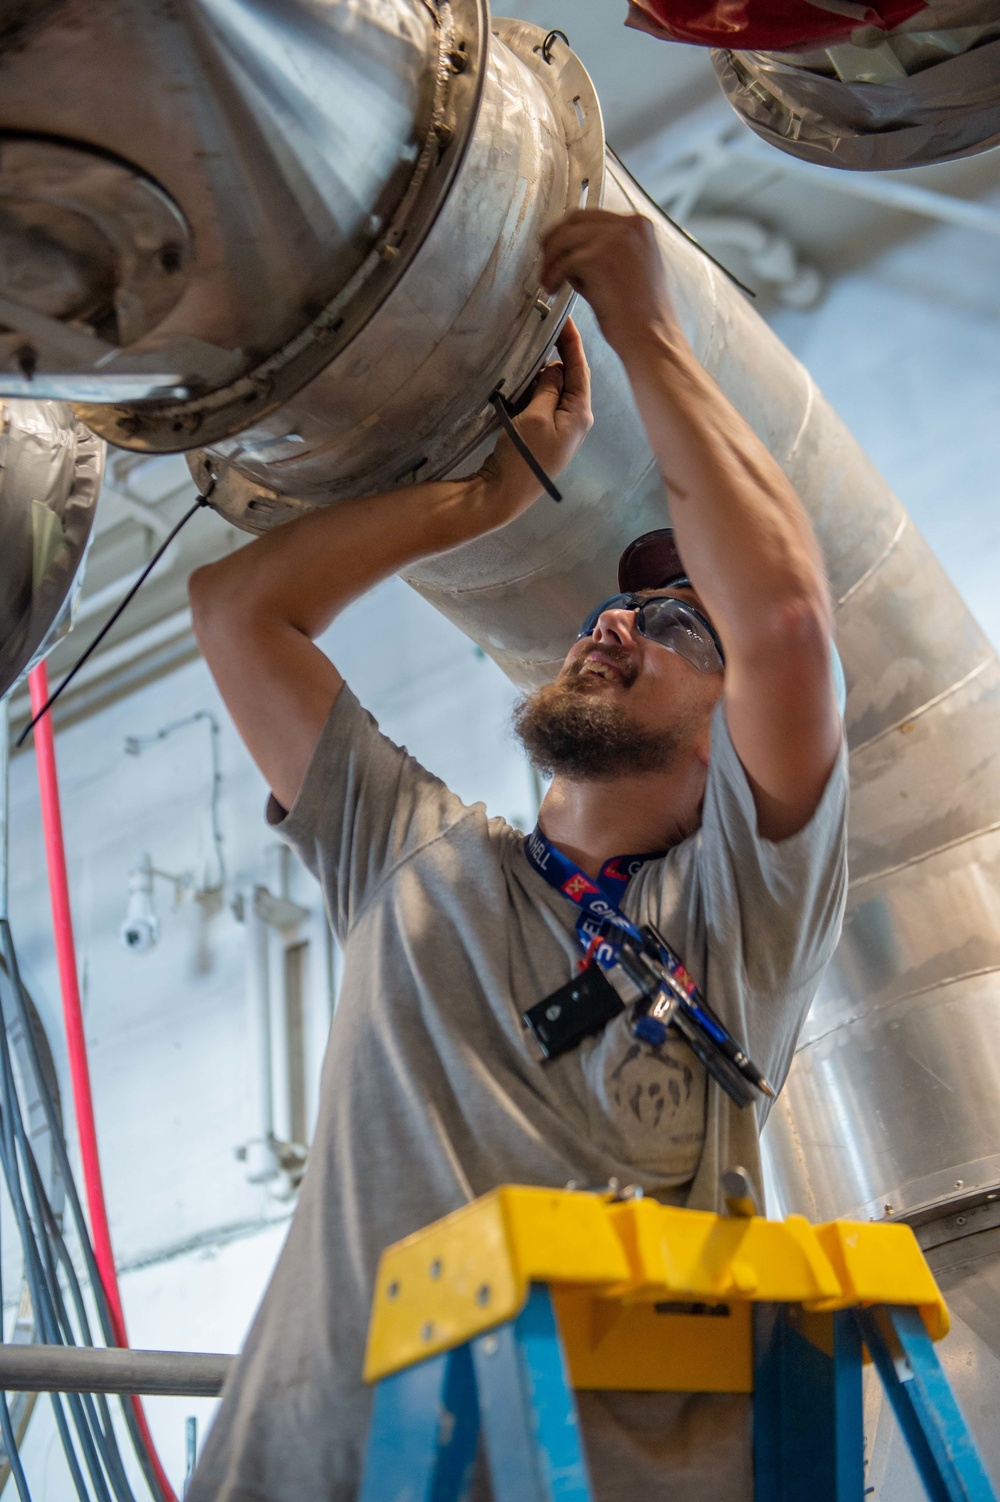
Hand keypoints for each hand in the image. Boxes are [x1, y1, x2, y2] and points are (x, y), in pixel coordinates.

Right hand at [482, 317, 592, 516]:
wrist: (504, 493)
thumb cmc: (523, 455)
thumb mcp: (536, 416)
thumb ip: (549, 388)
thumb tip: (555, 369)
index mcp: (580, 414)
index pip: (580, 369)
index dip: (572, 343)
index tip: (564, 318)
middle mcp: (576, 421)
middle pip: (571, 378)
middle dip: (559, 354)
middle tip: (544, 329)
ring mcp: (561, 430)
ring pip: (556, 390)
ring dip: (544, 373)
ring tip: (531, 350)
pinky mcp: (545, 436)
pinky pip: (544, 403)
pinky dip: (536, 389)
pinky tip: (524, 379)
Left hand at [541, 210, 677, 359]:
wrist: (651, 336)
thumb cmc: (640, 313)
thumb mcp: (625, 269)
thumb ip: (601, 252)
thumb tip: (567, 249)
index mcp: (638, 225)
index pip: (592, 216)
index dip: (568, 231)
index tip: (556, 248)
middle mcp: (628, 225)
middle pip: (575, 219)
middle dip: (554, 240)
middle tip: (545, 263)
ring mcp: (614, 238)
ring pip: (564, 237)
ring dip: (550, 260)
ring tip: (547, 281)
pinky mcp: (599, 257)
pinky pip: (563, 261)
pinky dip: (552, 275)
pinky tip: (552, 289)